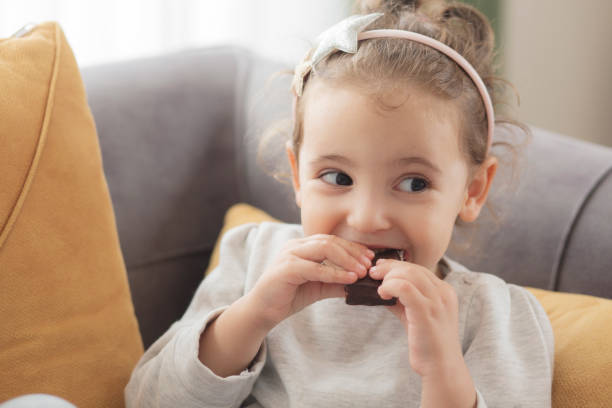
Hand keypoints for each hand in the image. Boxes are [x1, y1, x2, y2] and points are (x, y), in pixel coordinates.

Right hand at [248, 234, 372, 329]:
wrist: (263, 310)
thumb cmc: (289, 296)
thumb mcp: (318, 288)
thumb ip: (337, 282)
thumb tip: (361, 282)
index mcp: (302, 246)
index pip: (332, 240)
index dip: (353, 247)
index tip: (370, 257)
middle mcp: (295, 246)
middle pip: (330, 241)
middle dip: (353, 252)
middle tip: (369, 265)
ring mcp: (289, 255)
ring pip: (324, 248)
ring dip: (346, 260)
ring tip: (362, 271)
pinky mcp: (286, 268)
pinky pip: (315, 268)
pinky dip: (335, 273)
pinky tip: (349, 279)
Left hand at [370, 258, 463, 378]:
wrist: (441, 367)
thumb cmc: (427, 343)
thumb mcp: (417, 315)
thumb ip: (403, 300)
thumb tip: (382, 288)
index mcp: (444, 291)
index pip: (418, 268)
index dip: (396, 266)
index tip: (380, 269)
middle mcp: (443, 292)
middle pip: (412, 268)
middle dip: (389, 268)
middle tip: (373, 273)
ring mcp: (436, 301)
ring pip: (408, 274)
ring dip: (388, 277)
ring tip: (379, 288)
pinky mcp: (425, 311)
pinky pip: (404, 287)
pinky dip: (389, 286)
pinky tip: (382, 295)